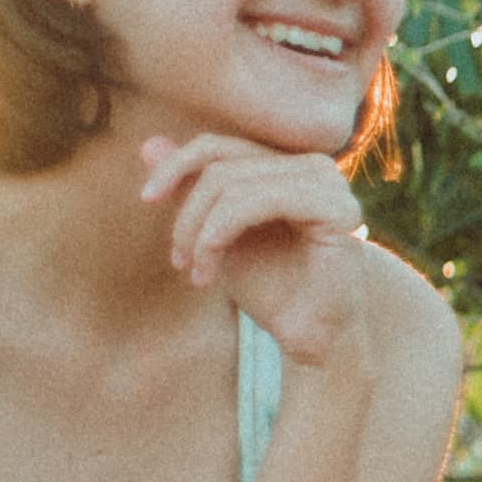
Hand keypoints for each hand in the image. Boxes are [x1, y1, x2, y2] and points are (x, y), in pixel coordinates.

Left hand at [140, 134, 370, 369]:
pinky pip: (257, 201)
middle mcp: (313, 166)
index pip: (218, 146)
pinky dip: (220, 233)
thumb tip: (149, 143)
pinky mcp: (335, 209)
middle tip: (178, 261)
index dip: (176, 166)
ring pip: (233, 183)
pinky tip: (210, 271)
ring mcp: (328, 184)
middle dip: (187, 214)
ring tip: (195, 274)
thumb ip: (190, 190)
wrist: (310, 338)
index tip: (147, 199)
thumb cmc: (271, 289)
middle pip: (220, 166)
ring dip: (200, 232)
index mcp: (289, 166)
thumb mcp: (216, 235)